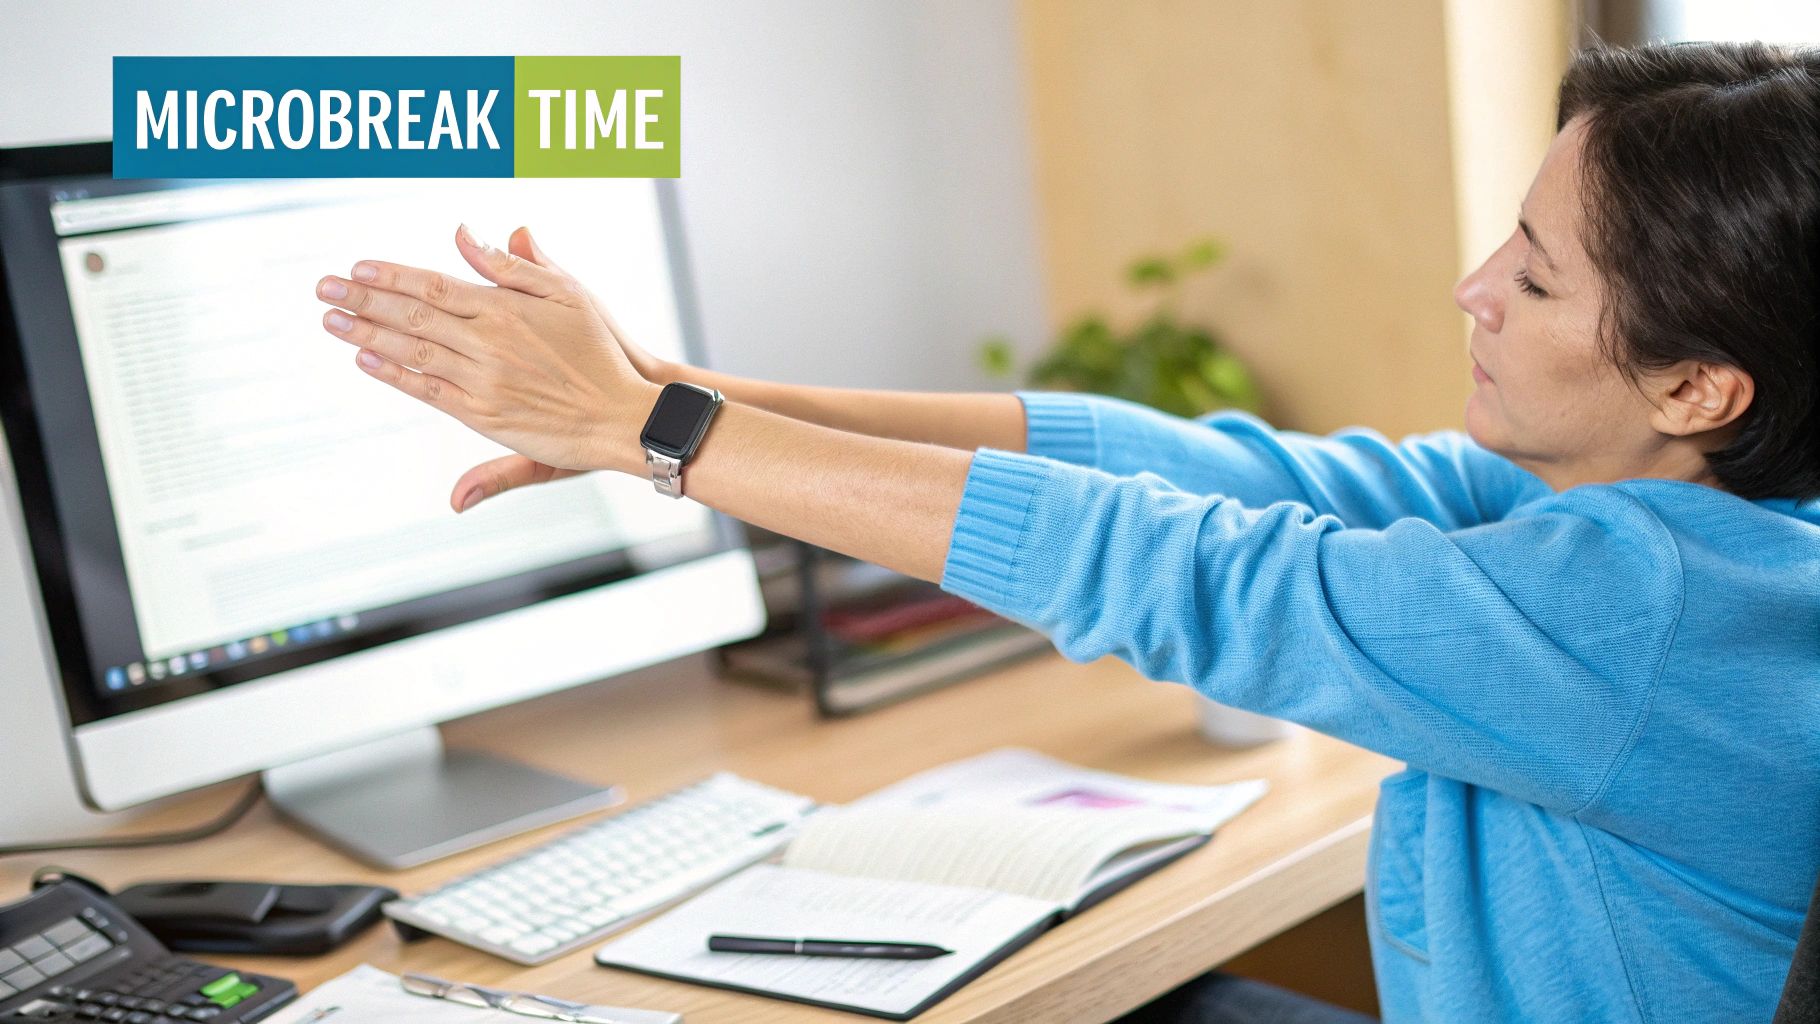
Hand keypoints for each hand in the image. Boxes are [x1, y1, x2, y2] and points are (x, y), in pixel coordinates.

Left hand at [314, 224, 659, 512]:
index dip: (391, 276)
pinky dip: (396, 375)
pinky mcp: (486, 416)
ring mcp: (484, 382)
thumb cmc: (602, 350)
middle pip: (413, 315)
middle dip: (363, 301)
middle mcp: (489, 344)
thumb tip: (470, 233)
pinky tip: (368, 360)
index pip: (435, 285)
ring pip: (413, 352)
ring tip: (332, 320)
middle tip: (323, 288)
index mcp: (507, 309)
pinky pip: (430, 391)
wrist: (626, 413)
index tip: (356, 268)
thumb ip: (515, 266)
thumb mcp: (568, 294)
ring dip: (367, 334)